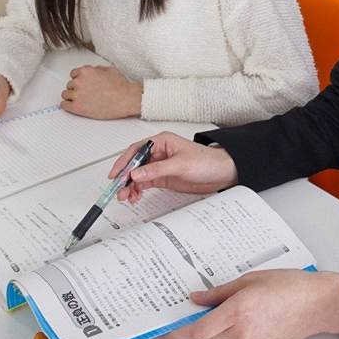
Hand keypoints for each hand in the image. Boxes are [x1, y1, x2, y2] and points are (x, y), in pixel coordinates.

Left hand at [60, 65, 141, 118]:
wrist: (127, 99)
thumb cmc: (121, 86)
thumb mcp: (109, 70)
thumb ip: (96, 69)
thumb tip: (91, 71)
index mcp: (85, 71)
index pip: (73, 74)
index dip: (79, 79)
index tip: (83, 84)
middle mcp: (79, 82)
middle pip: (69, 85)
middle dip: (77, 88)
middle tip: (86, 93)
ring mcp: (77, 95)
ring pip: (65, 94)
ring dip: (72, 97)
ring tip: (81, 100)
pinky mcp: (78, 107)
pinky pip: (64, 105)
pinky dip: (67, 105)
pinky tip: (74, 106)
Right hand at [110, 131, 237, 200]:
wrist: (223, 173)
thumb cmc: (207, 161)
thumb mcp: (180, 165)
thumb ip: (157, 170)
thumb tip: (136, 173)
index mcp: (162, 142)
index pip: (136, 150)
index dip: (124, 162)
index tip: (116, 174)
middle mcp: (159, 153)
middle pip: (135, 164)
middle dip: (125, 177)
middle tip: (119, 189)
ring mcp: (161, 166)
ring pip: (138, 175)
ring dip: (130, 186)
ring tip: (126, 196)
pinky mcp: (164, 177)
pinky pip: (145, 183)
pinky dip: (138, 190)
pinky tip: (135, 196)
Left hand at [153, 270, 338, 338]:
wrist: (319, 304)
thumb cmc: (290, 286)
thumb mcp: (251, 279)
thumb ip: (220, 292)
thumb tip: (197, 299)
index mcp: (238, 311)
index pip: (197, 330)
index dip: (175, 334)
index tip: (160, 333)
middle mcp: (242, 332)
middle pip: (206, 334)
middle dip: (194, 324)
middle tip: (185, 310)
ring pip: (221, 336)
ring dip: (217, 323)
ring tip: (232, 300)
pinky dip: (233, 327)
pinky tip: (246, 310)